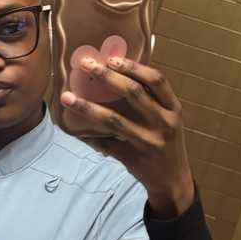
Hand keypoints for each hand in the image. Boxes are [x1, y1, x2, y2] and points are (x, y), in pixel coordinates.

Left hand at [61, 55, 194, 217]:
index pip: (156, 80)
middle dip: (107, 77)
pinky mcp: (134, 157)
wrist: (173, 181)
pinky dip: (89, 136)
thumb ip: (150, 103)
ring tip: (67, 97)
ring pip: (113, 120)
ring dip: (87, 107)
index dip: (134, 67)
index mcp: (173, 109)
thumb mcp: (167, 121)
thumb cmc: (165, 144)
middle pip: (134, 93)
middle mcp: (164, 122)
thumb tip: (113, 79)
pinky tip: (73, 130)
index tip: (113, 58)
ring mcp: (149, 141)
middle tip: (86, 65)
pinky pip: (106, 143)